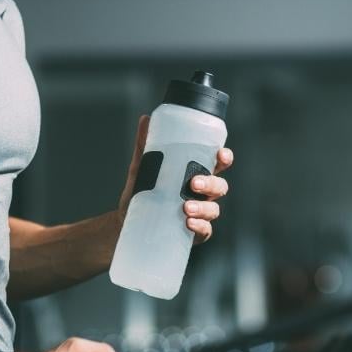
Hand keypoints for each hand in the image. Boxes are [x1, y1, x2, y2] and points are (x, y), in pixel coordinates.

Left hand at [118, 115, 233, 244]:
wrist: (127, 221)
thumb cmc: (141, 192)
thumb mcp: (141, 168)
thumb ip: (144, 146)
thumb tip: (145, 119)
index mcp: (195, 174)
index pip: (217, 164)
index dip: (224, 158)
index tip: (221, 154)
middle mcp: (202, 193)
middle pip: (220, 186)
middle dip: (211, 183)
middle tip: (193, 182)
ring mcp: (199, 214)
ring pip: (213, 209)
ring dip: (203, 207)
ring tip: (186, 207)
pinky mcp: (193, 232)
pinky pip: (204, 230)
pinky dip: (199, 226)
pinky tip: (188, 223)